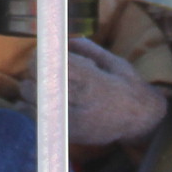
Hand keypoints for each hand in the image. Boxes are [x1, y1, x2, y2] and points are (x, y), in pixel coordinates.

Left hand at [22, 37, 167, 147]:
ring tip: (41, 83)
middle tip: (38, 67)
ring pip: (34, 102)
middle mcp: (82, 104)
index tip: (41, 53)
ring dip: (31, 89)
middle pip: (39, 84)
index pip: (55, 67)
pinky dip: (33, 107)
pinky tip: (42, 100)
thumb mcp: (114, 61)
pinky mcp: (68, 134)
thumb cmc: (127, 86)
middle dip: (34, 72)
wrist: (140, 121)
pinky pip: (38, 119)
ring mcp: (74, 122)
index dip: (42, 57)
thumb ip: (86, 48)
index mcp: (93, 82)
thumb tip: (62, 37)